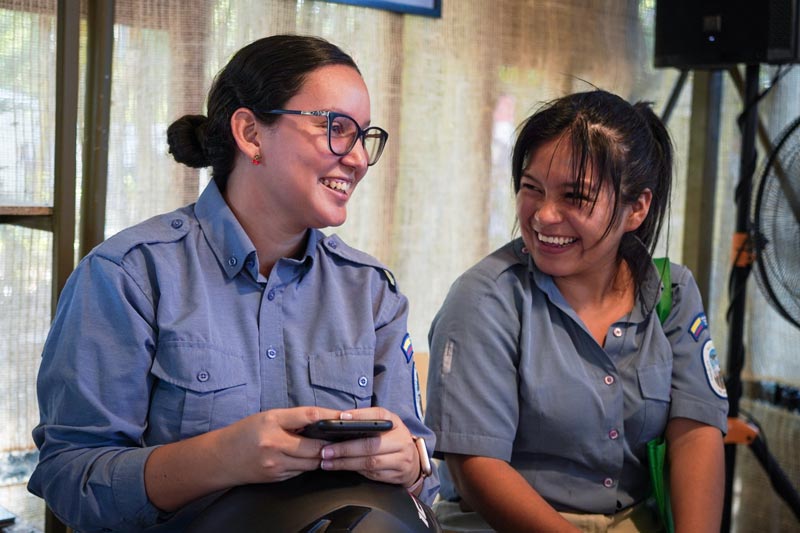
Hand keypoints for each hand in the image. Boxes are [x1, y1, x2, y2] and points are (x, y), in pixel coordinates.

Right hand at [214, 406, 341, 484]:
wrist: (220, 458)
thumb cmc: (244, 433)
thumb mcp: (267, 416)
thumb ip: (293, 418)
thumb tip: (320, 420)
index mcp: (272, 422)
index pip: (309, 416)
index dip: (330, 416)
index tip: (344, 417)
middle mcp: (274, 444)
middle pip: (315, 446)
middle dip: (329, 443)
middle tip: (340, 438)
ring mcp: (275, 464)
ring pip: (311, 462)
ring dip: (320, 455)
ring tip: (325, 447)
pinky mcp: (277, 477)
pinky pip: (301, 471)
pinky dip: (307, 464)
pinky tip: (307, 458)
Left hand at [317, 407, 419, 486]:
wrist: (414, 461)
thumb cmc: (393, 439)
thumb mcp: (385, 424)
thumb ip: (367, 420)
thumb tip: (341, 419)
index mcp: (395, 422)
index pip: (378, 415)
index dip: (359, 416)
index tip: (340, 418)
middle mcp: (401, 440)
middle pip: (371, 444)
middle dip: (345, 448)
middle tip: (326, 450)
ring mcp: (401, 459)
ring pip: (370, 462)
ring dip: (346, 463)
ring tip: (328, 462)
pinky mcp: (397, 475)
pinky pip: (373, 474)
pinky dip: (355, 471)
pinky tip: (342, 468)